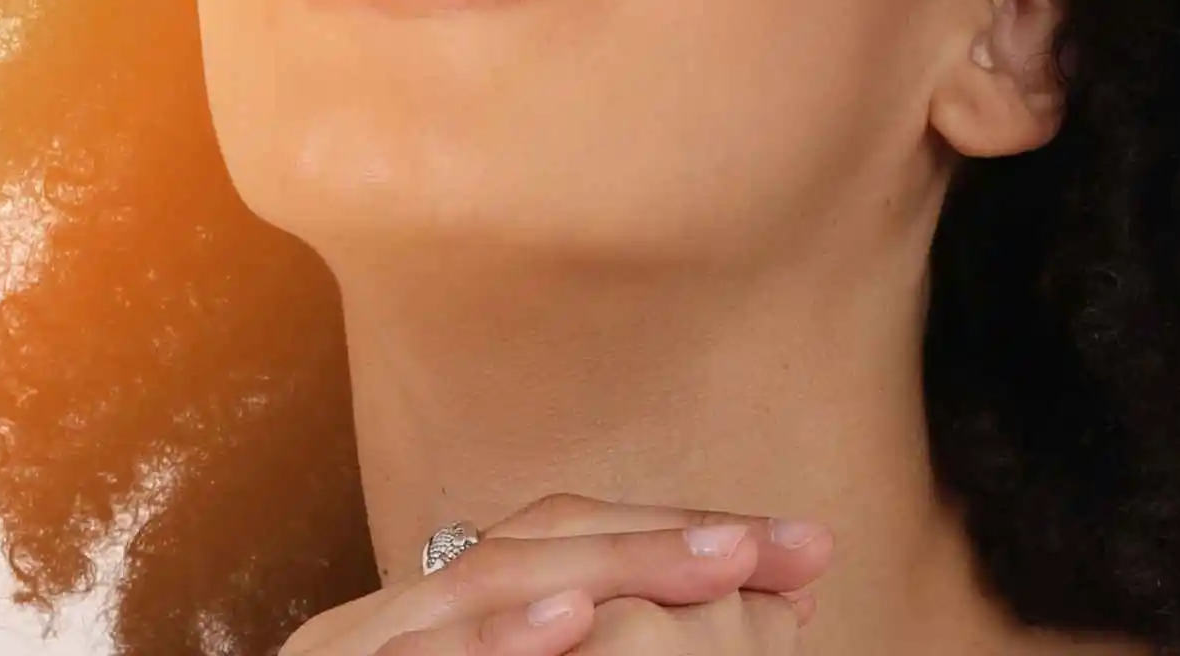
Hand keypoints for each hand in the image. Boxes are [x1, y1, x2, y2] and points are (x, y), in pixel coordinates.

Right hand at [276, 492, 834, 655]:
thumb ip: (601, 647)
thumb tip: (775, 613)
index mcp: (427, 623)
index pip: (553, 540)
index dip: (672, 535)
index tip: (798, 552)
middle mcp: (380, 624)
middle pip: (527, 546)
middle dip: (664, 541)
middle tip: (779, 545)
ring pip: (479, 589)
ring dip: (604, 571)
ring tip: (715, 562)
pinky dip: (499, 643)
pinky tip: (571, 623)